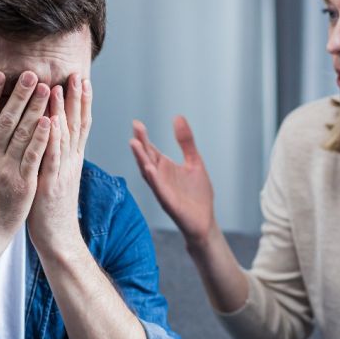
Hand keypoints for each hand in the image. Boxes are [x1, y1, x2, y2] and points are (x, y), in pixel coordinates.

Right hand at [0, 70, 50, 256]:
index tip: (0, 75)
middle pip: (6, 120)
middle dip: (20, 95)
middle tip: (32, 74)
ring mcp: (6, 171)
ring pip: (23, 134)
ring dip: (36, 109)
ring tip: (48, 90)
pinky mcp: (23, 185)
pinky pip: (34, 156)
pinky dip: (43, 138)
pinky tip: (52, 121)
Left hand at [27, 74, 91, 251]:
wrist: (57, 237)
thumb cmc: (49, 206)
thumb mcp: (54, 174)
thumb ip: (53, 153)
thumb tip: (49, 131)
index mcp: (71, 158)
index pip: (79, 123)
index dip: (81, 101)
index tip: (80, 78)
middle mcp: (71, 161)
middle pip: (77, 124)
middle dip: (77, 98)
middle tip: (77, 73)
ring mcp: (62, 171)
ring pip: (66, 135)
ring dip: (64, 110)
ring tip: (62, 86)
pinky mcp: (51, 183)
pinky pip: (52, 156)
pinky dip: (53, 137)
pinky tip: (50, 120)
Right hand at [130, 116, 214, 244]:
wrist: (205, 221)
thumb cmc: (197, 193)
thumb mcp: (194, 161)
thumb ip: (186, 141)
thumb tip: (177, 117)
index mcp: (165, 167)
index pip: (151, 149)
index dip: (144, 137)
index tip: (137, 123)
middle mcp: (160, 177)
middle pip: (146, 158)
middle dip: (140, 144)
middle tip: (136, 128)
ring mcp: (162, 190)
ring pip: (148, 173)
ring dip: (141, 159)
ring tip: (135, 144)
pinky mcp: (169, 202)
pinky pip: (159, 189)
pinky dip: (153, 179)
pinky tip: (149, 169)